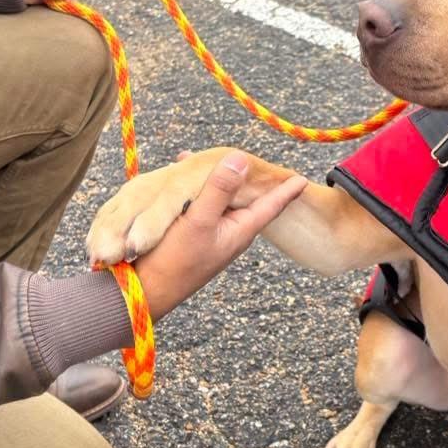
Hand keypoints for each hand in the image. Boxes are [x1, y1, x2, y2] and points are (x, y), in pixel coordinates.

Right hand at [129, 152, 306, 320]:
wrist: (142, 292)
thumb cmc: (174, 261)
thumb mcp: (199, 220)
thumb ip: (219, 189)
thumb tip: (242, 159)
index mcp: (240, 230)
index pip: (271, 206)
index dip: (286, 190)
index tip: (304, 179)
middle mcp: (229, 231)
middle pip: (244, 197)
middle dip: (244, 175)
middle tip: (249, 155)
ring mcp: (210, 233)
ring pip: (219, 197)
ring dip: (213, 178)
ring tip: (199, 159)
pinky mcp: (191, 233)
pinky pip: (199, 203)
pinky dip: (194, 187)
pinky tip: (179, 175)